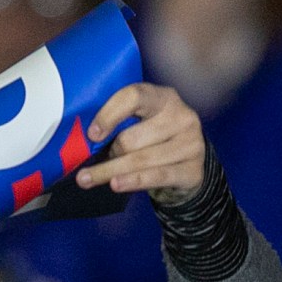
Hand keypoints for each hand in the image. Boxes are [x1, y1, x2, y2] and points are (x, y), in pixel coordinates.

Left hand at [73, 85, 209, 205]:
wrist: (188, 165)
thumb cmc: (155, 139)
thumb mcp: (142, 121)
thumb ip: (121, 122)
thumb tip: (87, 139)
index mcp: (164, 97)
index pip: (134, 97)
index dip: (109, 114)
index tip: (91, 134)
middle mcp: (182, 116)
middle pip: (132, 138)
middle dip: (110, 153)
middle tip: (97, 162)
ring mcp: (192, 144)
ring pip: (141, 160)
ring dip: (111, 171)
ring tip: (88, 179)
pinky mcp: (194, 170)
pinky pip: (156, 177)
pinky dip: (132, 181)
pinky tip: (115, 184)